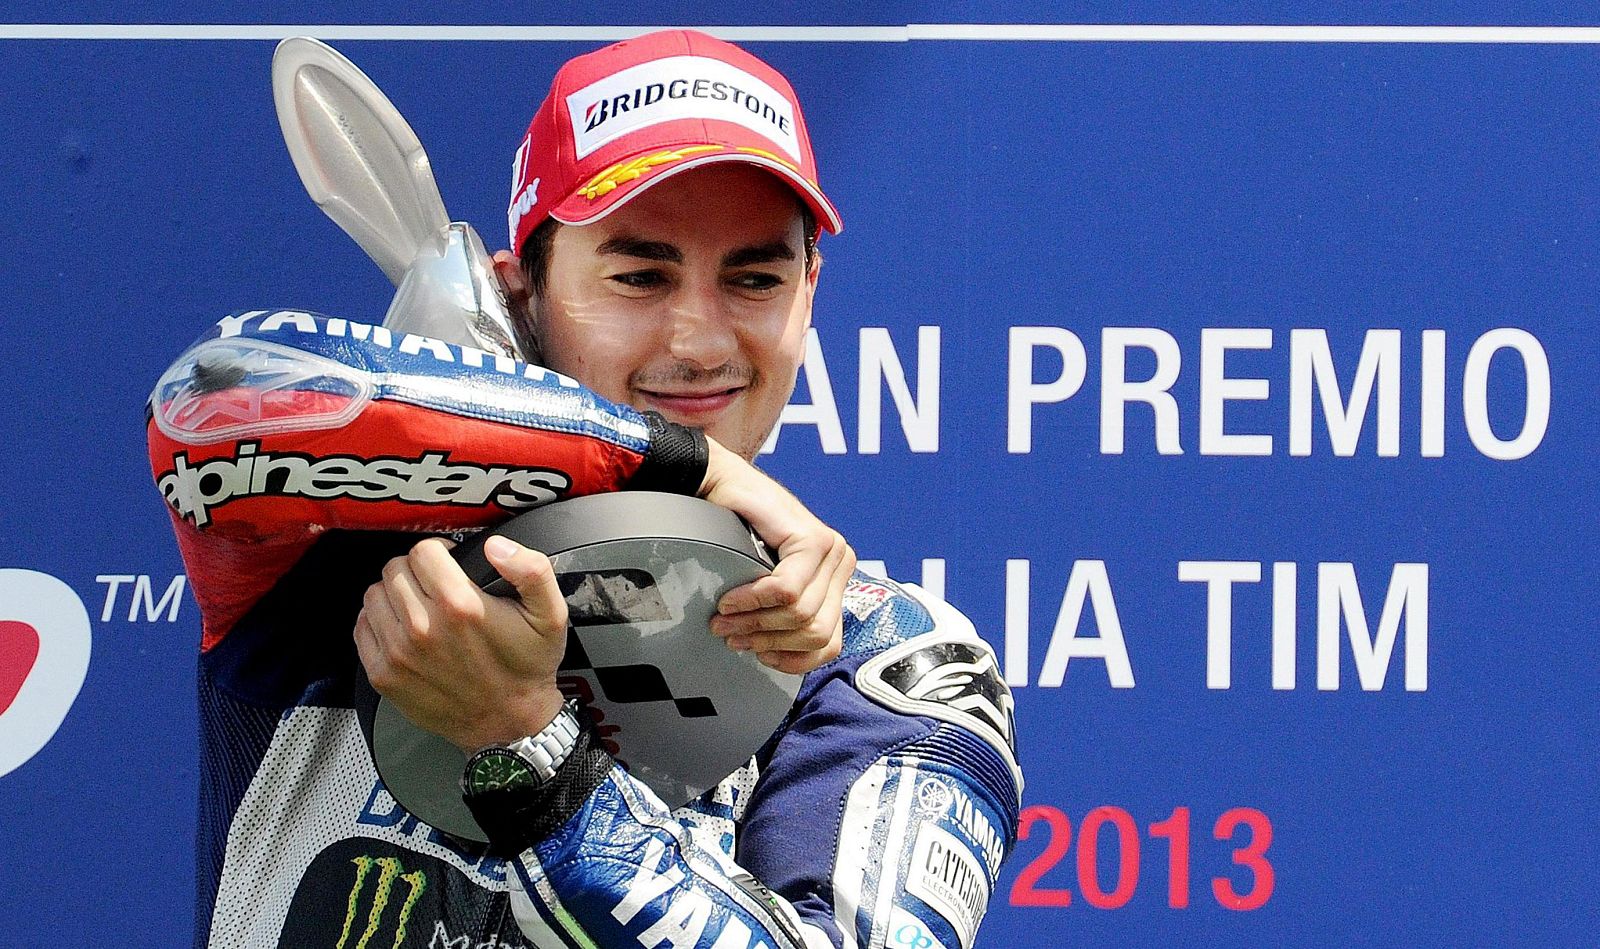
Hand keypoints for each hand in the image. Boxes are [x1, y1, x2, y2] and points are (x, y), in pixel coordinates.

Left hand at [353, 535, 567, 752]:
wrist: (508, 722)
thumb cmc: (527, 668)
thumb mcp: (551, 615)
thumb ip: (532, 570)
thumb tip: (497, 546)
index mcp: (461, 606)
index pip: (424, 551)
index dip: (439, 552)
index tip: (449, 563)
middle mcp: (423, 627)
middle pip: (395, 569)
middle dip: (415, 571)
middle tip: (435, 586)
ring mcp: (399, 652)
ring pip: (375, 594)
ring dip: (394, 594)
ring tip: (418, 606)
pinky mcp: (384, 674)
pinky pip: (362, 627)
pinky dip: (378, 621)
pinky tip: (402, 628)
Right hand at [698, 439, 854, 673]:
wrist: (719, 488)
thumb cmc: (737, 534)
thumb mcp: (766, 584)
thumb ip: (782, 616)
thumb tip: (779, 656)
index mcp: (835, 580)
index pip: (828, 644)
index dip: (789, 659)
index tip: (757, 654)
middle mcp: (840, 563)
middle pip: (815, 632)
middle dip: (767, 641)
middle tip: (731, 636)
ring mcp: (830, 550)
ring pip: (802, 615)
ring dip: (755, 623)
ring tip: (726, 619)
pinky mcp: (813, 539)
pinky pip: (787, 591)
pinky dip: (754, 602)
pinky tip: (732, 600)